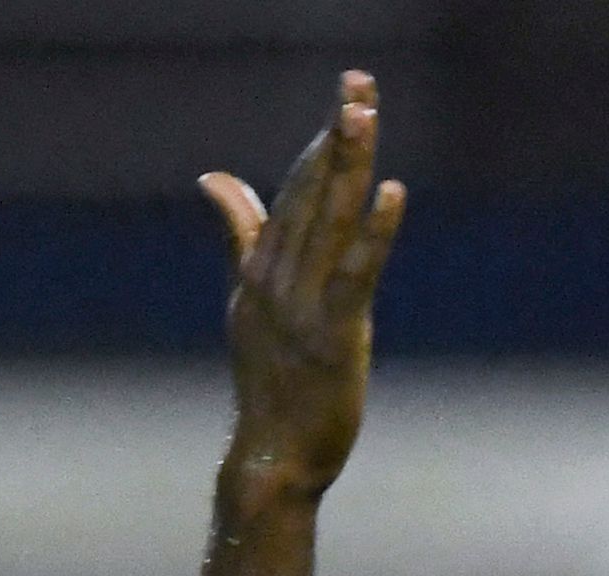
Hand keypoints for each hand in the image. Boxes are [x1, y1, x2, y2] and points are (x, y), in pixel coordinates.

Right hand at [199, 70, 407, 496]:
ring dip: (348, 165)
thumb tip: (214, 178)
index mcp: (260, 270)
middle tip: (359, 81)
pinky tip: (394, 193)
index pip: (294, 192)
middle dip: (336, 135)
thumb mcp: (250, 302)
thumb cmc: (270, 384)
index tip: (348, 96)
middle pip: (310, 193)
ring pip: (329, 222)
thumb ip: (241, 236)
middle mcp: (276, 279)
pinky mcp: (333, 337)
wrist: (270, 460)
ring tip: (364, 114)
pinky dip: (375, 232)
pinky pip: (356, 275)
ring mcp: (301, 307)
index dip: (321, 143)